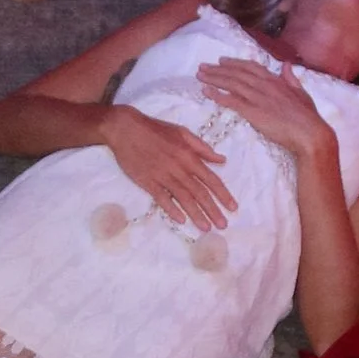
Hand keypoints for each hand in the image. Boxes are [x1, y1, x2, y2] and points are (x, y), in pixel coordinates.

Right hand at [102, 103, 236, 228]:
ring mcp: (163, 176)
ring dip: (196, 214)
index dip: (223, 194)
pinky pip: (162, 199)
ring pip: (183, 199)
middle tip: (223, 225)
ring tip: (206, 228)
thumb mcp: (183, 132)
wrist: (125, 129)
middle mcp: (179, 168)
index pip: (211, 179)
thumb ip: (202, 148)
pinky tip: (181, 220)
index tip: (233, 207)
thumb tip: (221, 160)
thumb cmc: (155, 129)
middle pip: (200, 193)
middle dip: (213, 210)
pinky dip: (171, 209)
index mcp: (189, 156)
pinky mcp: (147, 182)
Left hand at [198, 55, 338, 172]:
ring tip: (200, 76)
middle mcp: (265, 86)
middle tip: (203, 66)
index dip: (235, 63)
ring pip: (232, 84)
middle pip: (237, 73)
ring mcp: (258, 98)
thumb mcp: (302, 93)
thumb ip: (291, 79)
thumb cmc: (308, 117)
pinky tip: (207, 92)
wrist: (309, 133)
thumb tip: (286, 65)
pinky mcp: (253, 112)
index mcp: (276, 81)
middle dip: (218, 69)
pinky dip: (218, 95)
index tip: (222, 60)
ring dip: (214, 79)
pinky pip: (232, 101)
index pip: (251, 67)